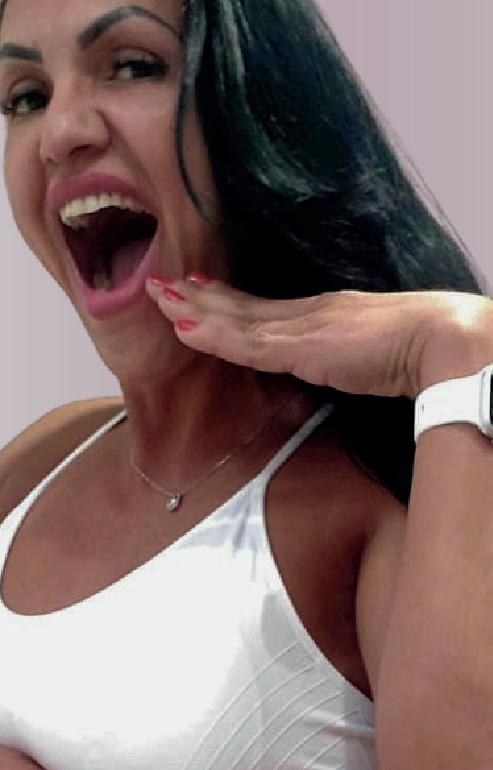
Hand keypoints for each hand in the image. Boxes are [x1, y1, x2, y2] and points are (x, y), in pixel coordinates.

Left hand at [146, 275, 492, 398]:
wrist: (438, 341)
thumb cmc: (419, 349)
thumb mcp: (373, 352)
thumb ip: (349, 356)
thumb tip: (340, 365)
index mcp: (325, 313)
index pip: (267, 307)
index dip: (229, 300)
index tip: (200, 289)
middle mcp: (307, 311)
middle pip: (243, 305)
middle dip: (199, 297)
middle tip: (159, 284)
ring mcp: (302, 326)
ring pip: (236, 319)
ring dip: (193, 310)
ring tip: (157, 297)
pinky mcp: (302, 346)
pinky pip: (246, 342)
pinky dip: (213, 336)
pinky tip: (185, 329)